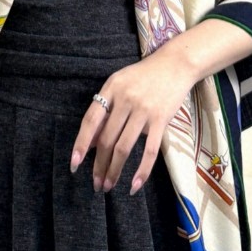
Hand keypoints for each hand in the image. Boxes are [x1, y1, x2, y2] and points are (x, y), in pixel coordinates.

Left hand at [69, 50, 194, 196]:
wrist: (176, 64)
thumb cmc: (144, 75)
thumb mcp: (118, 85)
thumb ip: (105, 110)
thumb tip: (92, 142)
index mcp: (111, 89)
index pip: (90, 120)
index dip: (81, 143)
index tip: (75, 163)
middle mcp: (125, 100)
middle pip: (107, 139)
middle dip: (99, 165)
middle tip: (96, 184)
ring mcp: (143, 110)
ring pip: (123, 147)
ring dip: (114, 171)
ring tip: (108, 186)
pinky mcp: (161, 119)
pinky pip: (149, 150)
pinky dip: (141, 171)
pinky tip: (134, 185)